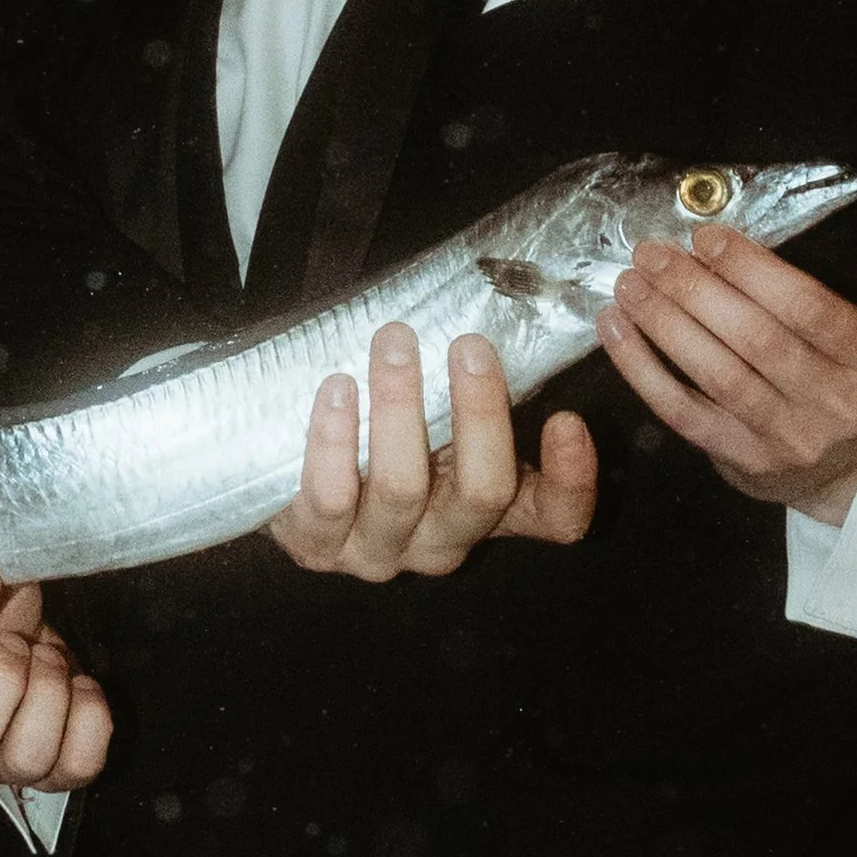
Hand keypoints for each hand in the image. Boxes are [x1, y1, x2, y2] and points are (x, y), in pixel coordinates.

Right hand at [0, 565, 112, 790]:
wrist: (33, 649)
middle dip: (4, 680)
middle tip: (17, 641)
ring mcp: (4, 767)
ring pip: (27, 758)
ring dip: (49, 693)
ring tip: (49, 658)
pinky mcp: (57, 776)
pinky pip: (80, 764)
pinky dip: (89, 716)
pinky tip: (78, 686)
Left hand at [267, 322, 596, 579]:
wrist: (282, 472)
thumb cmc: (377, 428)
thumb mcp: (438, 413)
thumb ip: (468, 385)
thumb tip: (494, 304)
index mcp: (489, 511)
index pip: (556, 518)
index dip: (573, 481)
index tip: (567, 419)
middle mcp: (443, 541)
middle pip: (483, 492)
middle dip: (479, 412)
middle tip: (467, 344)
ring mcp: (380, 552)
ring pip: (403, 489)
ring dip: (400, 408)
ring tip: (393, 345)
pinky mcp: (318, 548)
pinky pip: (330, 497)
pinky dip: (334, 439)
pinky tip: (336, 388)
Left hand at [598, 225, 856, 525]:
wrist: (847, 468)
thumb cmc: (834, 379)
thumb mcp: (844, 338)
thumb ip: (790, 299)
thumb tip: (708, 251)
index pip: (807, 305)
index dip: (751, 269)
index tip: (704, 237)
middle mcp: (835, 400)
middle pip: (756, 338)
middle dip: (695, 290)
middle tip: (651, 255)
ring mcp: (787, 436)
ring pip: (715, 373)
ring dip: (664, 323)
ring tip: (630, 287)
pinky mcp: (742, 460)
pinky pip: (681, 411)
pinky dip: (641, 368)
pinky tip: (616, 331)